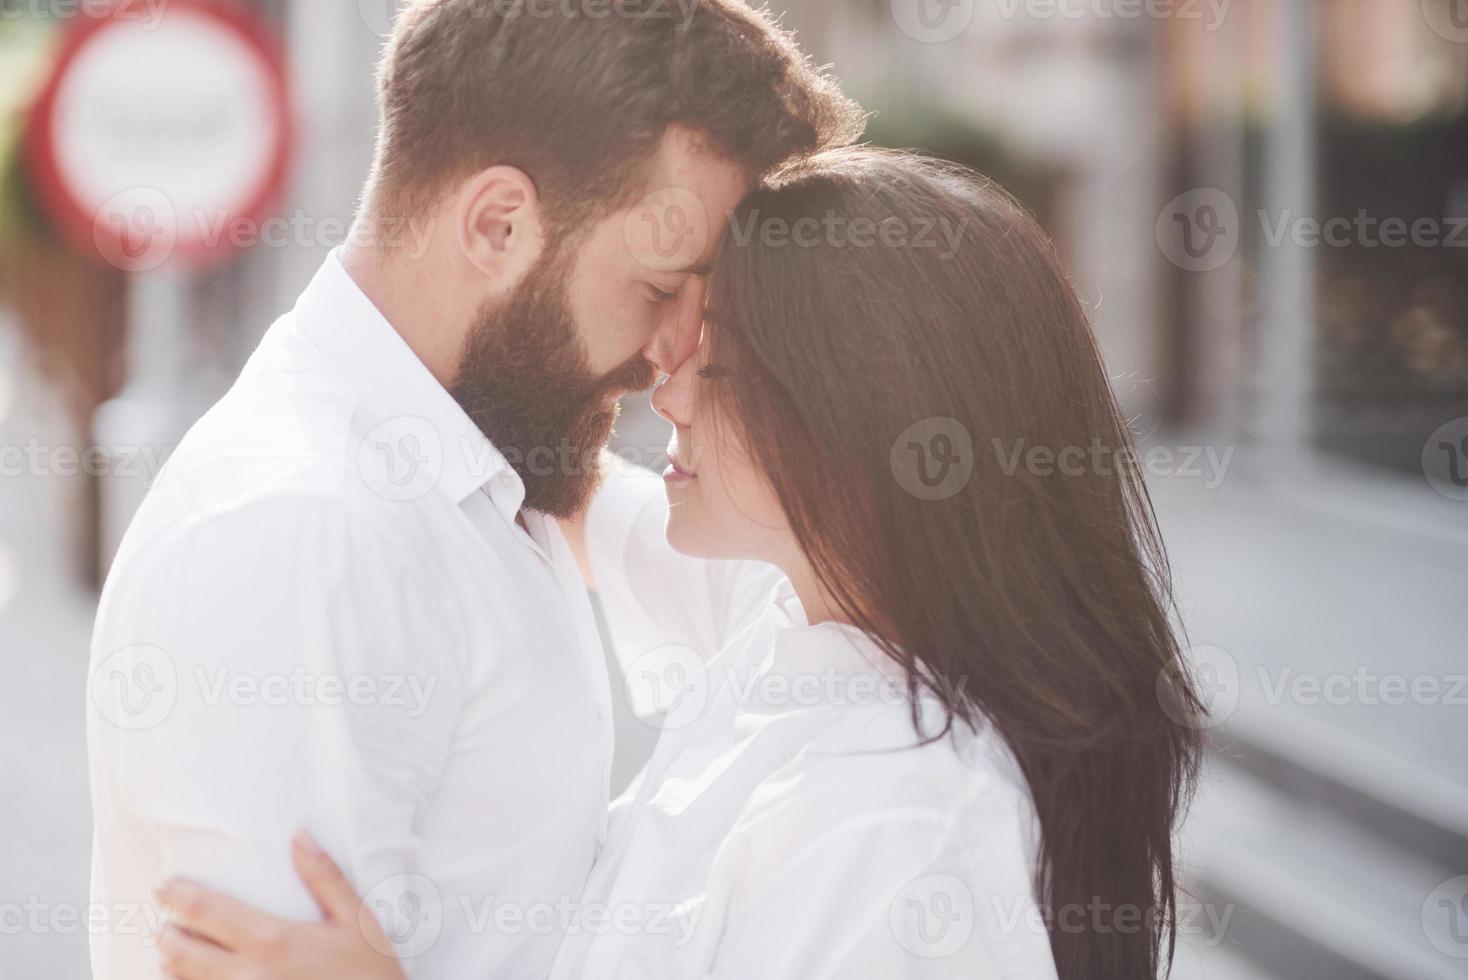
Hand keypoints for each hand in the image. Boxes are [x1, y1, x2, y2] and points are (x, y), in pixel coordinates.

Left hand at [154, 832, 407, 979]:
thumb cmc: (371, 973)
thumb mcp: (357, 919)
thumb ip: (324, 877)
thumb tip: (298, 836)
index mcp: (273, 940)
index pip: (207, 912)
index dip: (177, 896)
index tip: (163, 887)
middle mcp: (246, 975)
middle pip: (180, 953)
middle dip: (165, 935)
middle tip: (164, 922)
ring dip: (171, 968)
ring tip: (173, 955)